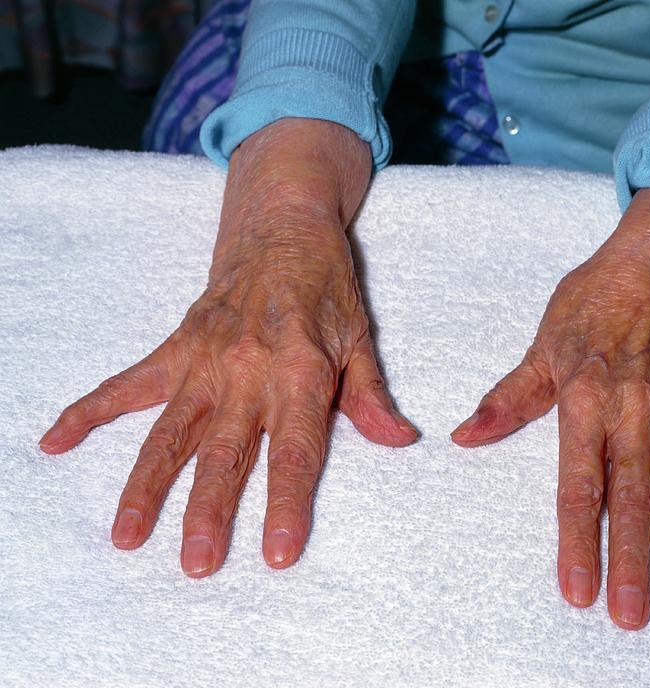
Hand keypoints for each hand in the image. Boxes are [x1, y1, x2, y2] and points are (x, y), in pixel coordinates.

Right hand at [39, 119, 416, 576]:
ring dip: (147, 485)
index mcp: (301, 371)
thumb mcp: (359, 337)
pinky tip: (56, 442)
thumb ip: (372, 396)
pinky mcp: (176, 347)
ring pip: (170, 431)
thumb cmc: (326, 287)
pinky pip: (127, 383)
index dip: (287, 503)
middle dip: (209, 510)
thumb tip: (401, 441)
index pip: (296, 449)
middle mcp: (248, 370)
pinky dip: (89, 411)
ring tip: (128, 536)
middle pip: (226, 451)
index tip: (277, 553)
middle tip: (197, 564)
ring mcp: (205, 359)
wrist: (282, 228)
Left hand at [451, 188, 649, 628]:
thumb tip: (465, 436)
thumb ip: (509, 399)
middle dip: (633, 558)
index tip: (578, 589)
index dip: (577, 540)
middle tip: (633, 614)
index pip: (578, 483)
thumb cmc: (592, 303)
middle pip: (635, 494)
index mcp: (584, 401)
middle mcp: (634, 410)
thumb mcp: (541, 346)